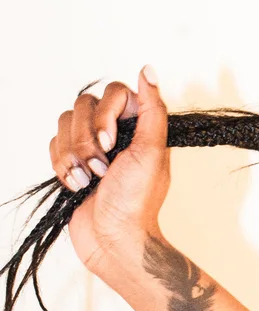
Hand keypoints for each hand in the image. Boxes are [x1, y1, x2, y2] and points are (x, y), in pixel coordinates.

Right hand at [49, 69, 170, 271]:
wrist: (113, 239)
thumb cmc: (136, 200)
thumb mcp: (151, 151)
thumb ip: (152, 108)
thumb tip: (147, 71)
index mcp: (139, 124)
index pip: (113, 92)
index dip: (106, 116)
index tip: (112, 145)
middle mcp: (115, 130)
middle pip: (82, 106)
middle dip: (86, 141)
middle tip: (101, 169)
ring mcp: (90, 145)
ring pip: (64, 124)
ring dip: (73, 156)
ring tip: (89, 180)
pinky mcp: (71, 161)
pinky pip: (53, 144)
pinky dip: (61, 166)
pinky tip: (77, 185)